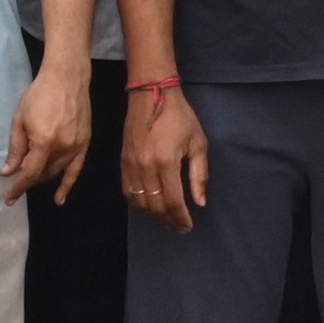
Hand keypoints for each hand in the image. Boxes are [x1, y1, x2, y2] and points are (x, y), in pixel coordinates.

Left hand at [4, 47, 96, 208]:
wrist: (67, 78)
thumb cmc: (39, 95)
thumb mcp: (19, 120)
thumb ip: (15, 150)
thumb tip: (8, 173)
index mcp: (44, 142)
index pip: (29, 173)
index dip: (18, 188)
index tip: (9, 199)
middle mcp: (62, 148)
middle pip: (43, 174)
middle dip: (29, 177)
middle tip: (19, 173)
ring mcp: (76, 146)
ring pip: (57, 172)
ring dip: (43, 176)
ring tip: (34, 174)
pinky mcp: (85, 143)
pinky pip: (76, 170)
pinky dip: (67, 185)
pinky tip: (60, 198)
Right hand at [125, 74, 214, 225]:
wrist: (151, 94)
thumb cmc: (180, 117)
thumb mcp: (198, 143)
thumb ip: (199, 175)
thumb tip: (200, 202)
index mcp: (166, 162)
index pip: (173, 201)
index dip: (181, 218)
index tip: (188, 227)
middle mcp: (146, 167)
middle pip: (155, 206)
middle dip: (168, 221)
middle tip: (178, 227)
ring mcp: (131, 165)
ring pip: (139, 202)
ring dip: (153, 215)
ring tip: (166, 220)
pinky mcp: (123, 161)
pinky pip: (128, 191)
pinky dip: (138, 203)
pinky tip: (149, 206)